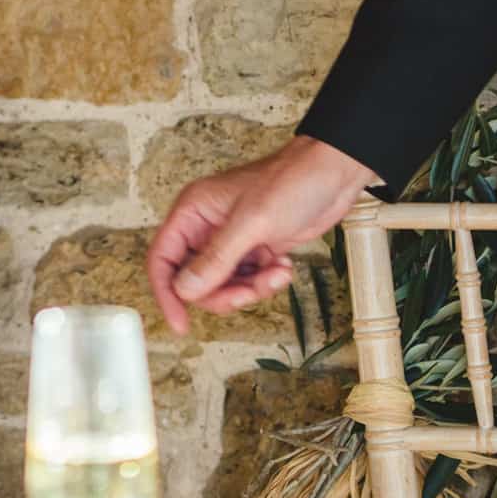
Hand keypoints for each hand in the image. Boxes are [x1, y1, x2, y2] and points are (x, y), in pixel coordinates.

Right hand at [144, 137, 379, 336]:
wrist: (333, 174)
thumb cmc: (291, 181)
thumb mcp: (251, 223)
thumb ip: (216, 259)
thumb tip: (185, 289)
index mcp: (193, 212)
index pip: (163, 259)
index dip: (167, 293)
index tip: (180, 323)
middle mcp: (206, 228)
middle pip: (194, 280)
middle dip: (222, 293)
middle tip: (248, 293)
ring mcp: (231, 240)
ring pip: (223, 285)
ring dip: (250, 288)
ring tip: (274, 273)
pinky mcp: (254, 249)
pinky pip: (248, 281)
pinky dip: (265, 282)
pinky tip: (283, 266)